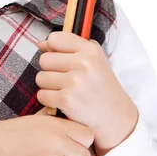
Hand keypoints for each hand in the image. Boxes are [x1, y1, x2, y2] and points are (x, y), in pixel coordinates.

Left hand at [36, 32, 138, 150]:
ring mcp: (75, 82)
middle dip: (50, 70)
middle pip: (44, 59)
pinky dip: (48, 100)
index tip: (61, 58)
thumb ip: (68, 47)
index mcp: (90, 50)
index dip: (52, 49)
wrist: (116, 116)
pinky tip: (62, 101)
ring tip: (64, 89)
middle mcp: (83, 63)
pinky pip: (41, 94)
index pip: (54, 39)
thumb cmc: (101, 86)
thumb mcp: (94, 59)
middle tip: (64, 78)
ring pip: (40, 77)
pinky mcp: (67, 100)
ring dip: (48, 86)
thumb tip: (41, 44)